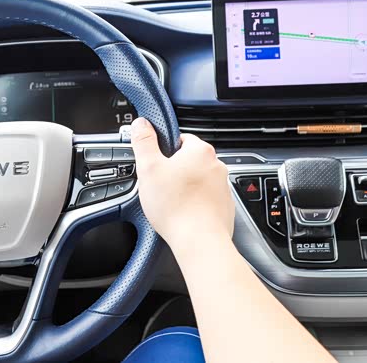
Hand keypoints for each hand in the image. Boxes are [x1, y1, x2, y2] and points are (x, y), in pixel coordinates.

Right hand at [131, 117, 233, 252]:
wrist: (199, 241)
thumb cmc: (176, 206)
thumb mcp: (149, 168)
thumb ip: (143, 142)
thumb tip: (141, 124)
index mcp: (200, 151)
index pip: (180, 139)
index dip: (164, 152)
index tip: (156, 166)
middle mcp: (216, 165)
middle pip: (189, 161)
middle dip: (175, 172)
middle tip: (160, 187)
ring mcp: (223, 187)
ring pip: (198, 181)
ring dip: (186, 189)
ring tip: (172, 203)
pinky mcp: (225, 206)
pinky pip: (206, 200)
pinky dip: (195, 205)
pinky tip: (183, 214)